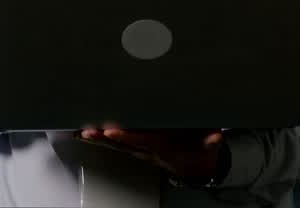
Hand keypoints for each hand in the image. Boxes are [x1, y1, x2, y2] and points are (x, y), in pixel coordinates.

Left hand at [76, 126, 225, 181]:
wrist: (196, 168)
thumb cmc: (200, 151)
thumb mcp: (209, 147)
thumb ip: (211, 142)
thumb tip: (216, 138)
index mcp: (165, 147)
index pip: (144, 141)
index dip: (128, 136)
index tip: (114, 131)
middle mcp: (150, 152)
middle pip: (125, 145)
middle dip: (106, 139)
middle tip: (89, 132)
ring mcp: (142, 152)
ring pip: (118, 147)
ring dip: (100, 141)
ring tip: (83, 133)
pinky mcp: (137, 150)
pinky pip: (117, 147)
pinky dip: (101, 141)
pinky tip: (88, 135)